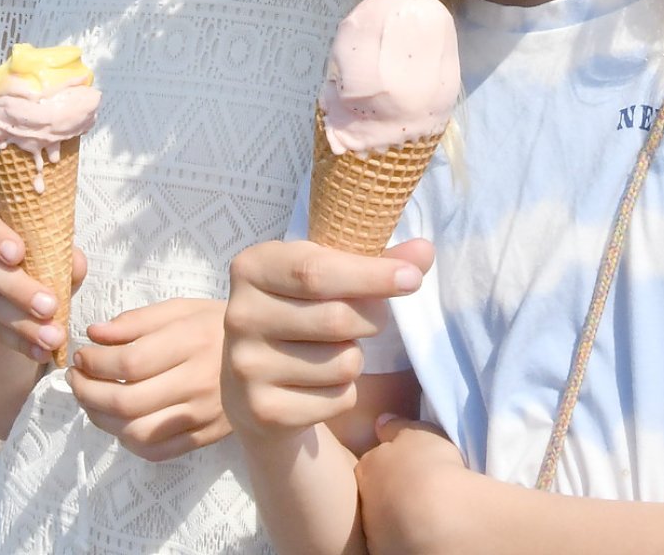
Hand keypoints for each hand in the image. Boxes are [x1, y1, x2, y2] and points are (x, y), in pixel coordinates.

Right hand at [0, 199, 86, 364]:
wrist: (18, 292)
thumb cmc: (43, 259)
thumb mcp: (57, 255)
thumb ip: (66, 257)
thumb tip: (74, 264)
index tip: (17, 254)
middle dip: (19, 290)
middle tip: (50, 307)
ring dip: (21, 323)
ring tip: (52, 337)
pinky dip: (16, 341)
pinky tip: (38, 351)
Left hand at [68, 298, 228, 461]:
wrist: (274, 353)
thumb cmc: (217, 325)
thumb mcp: (182, 309)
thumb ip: (137, 321)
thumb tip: (94, 334)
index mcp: (192, 342)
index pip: (129, 362)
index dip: (94, 362)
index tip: (81, 354)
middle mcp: (199, 381)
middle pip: (126, 401)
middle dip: (87, 392)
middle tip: (75, 378)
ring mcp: (203, 414)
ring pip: (136, 432)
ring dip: (100, 419)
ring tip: (91, 400)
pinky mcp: (206, 436)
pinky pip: (156, 451)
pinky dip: (127, 441)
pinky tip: (119, 422)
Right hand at [221, 239, 431, 443]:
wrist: (255, 382)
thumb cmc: (302, 311)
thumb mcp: (329, 275)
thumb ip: (377, 261)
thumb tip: (424, 251)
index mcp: (252, 268)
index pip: (316, 271)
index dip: (370, 275)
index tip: (412, 278)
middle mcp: (239, 316)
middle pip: (337, 318)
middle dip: (373, 320)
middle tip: (371, 320)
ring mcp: (246, 367)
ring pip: (343, 363)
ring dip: (355, 358)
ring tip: (332, 351)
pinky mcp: (263, 411)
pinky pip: (337, 399)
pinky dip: (344, 393)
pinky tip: (318, 384)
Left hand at [357, 416, 477, 554]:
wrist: (436, 519)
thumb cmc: (428, 468)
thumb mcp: (418, 433)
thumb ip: (397, 427)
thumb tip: (381, 422)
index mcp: (368, 466)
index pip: (372, 462)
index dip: (388, 463)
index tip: (405, 466)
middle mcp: (363, 497)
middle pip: (373, 490)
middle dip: (388, 489)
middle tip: (414, 488)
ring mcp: (372, 528)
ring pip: (381, 517)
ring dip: (395, 514)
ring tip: (422, 512)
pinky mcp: (383, 550)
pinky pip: (394, 539)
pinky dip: (404, 535)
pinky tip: (422, 531)